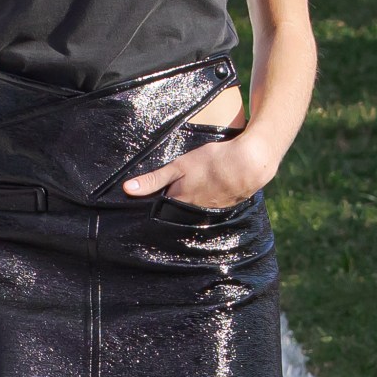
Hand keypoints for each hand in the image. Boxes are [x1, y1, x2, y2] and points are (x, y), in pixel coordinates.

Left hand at [121, 132, 275, 210]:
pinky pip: (211, 210)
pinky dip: (207, 204)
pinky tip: (208, 196)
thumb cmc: (211, 162)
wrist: (248, 164)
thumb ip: (153, 179)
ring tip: (186, 200)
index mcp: (180, 202)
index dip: (154, 207)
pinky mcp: (226, 207)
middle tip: (162, 206)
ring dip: (190, 209)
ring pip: (194, 213)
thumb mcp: (179, 166)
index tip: (143, 208)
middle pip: (177, 214)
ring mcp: (211, 211)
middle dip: (170, 211)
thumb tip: (128, 190)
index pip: (161, 210)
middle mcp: (194, 212)